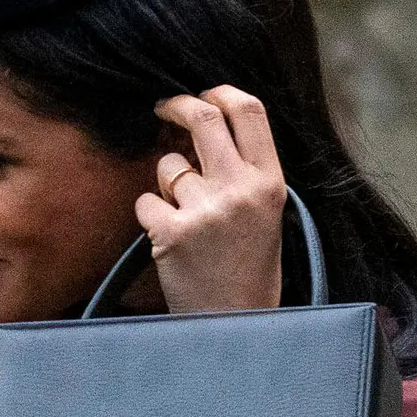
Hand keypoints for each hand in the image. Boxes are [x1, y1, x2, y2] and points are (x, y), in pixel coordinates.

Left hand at [140, 86, 286, 313]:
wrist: (236, 324)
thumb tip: (204, 128)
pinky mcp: (172, 232)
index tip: (204, 93)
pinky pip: (146, 199)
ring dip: (167, 182)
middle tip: (163, 108)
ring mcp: (206, 210)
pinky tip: (170, 239)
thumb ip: (243, 172)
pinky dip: (151, 215)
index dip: (221, 91)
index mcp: (271, 182)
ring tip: (186, 218)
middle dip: (177, 104)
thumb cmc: (250, 268)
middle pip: (203, 116)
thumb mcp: (265, 214)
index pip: (249, 111)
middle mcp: (240, 189)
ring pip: (168, 164)